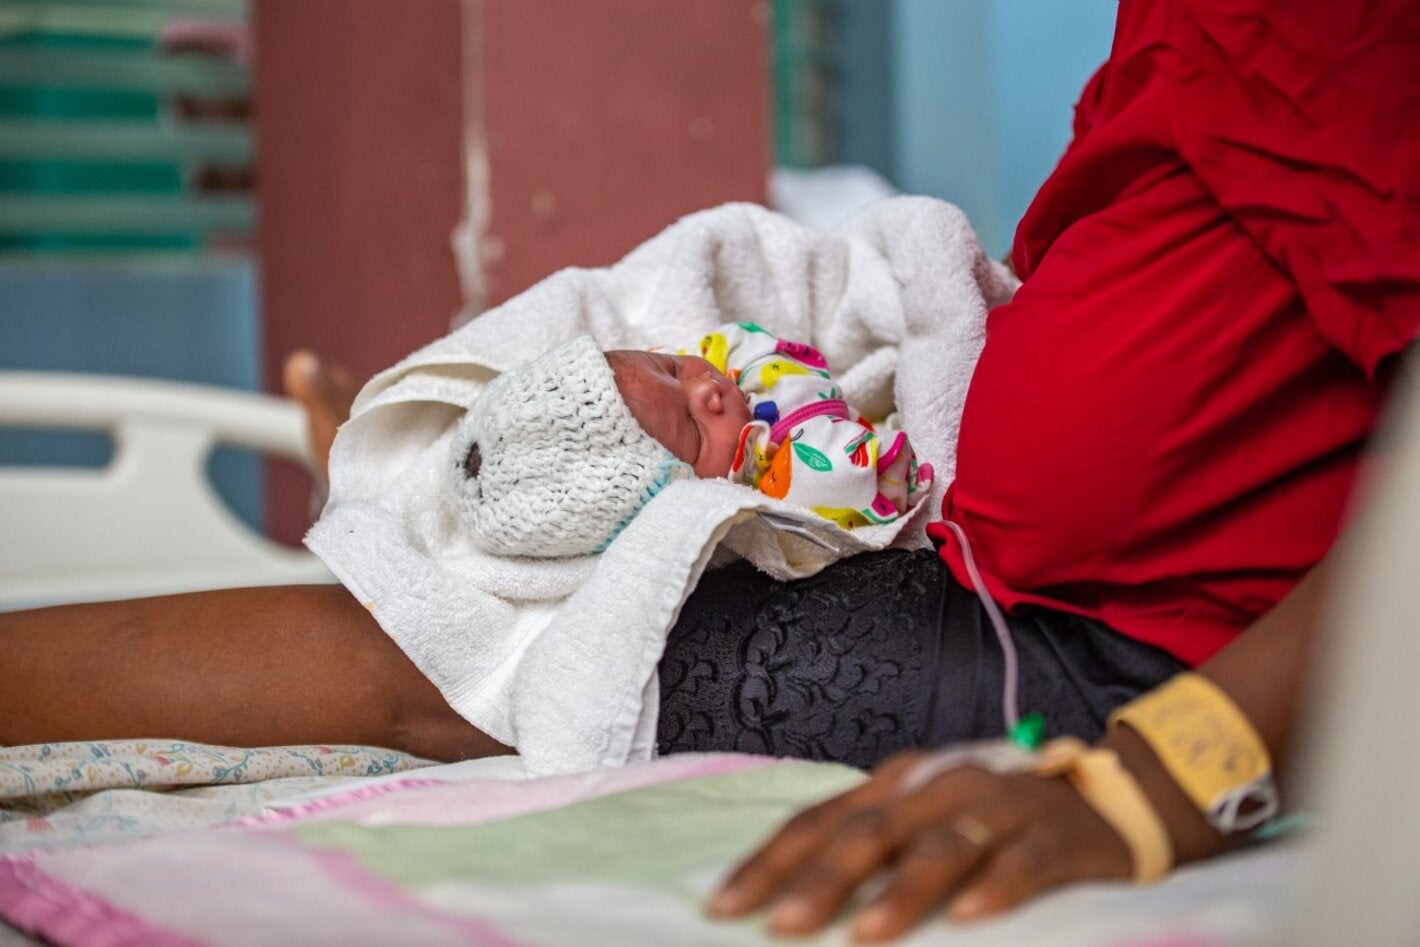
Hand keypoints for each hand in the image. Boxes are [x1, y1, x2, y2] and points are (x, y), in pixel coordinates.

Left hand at [707, 751, 1133, 941]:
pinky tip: (969, 918)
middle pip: (870, 832)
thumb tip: (792, 901)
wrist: (1102, 801)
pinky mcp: (1053, 836)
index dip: (770, 862)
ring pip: (941, 846)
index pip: (821, 821)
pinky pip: (1022, 863)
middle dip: (821, 881)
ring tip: (864, 935)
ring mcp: (998, 807)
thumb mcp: (923, 823)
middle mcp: (940, 785)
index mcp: (899, 783)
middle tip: (780, 925)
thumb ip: (871, 851)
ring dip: (900, 892)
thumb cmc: (992, 824)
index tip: (725, 905)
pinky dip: (995, 888)